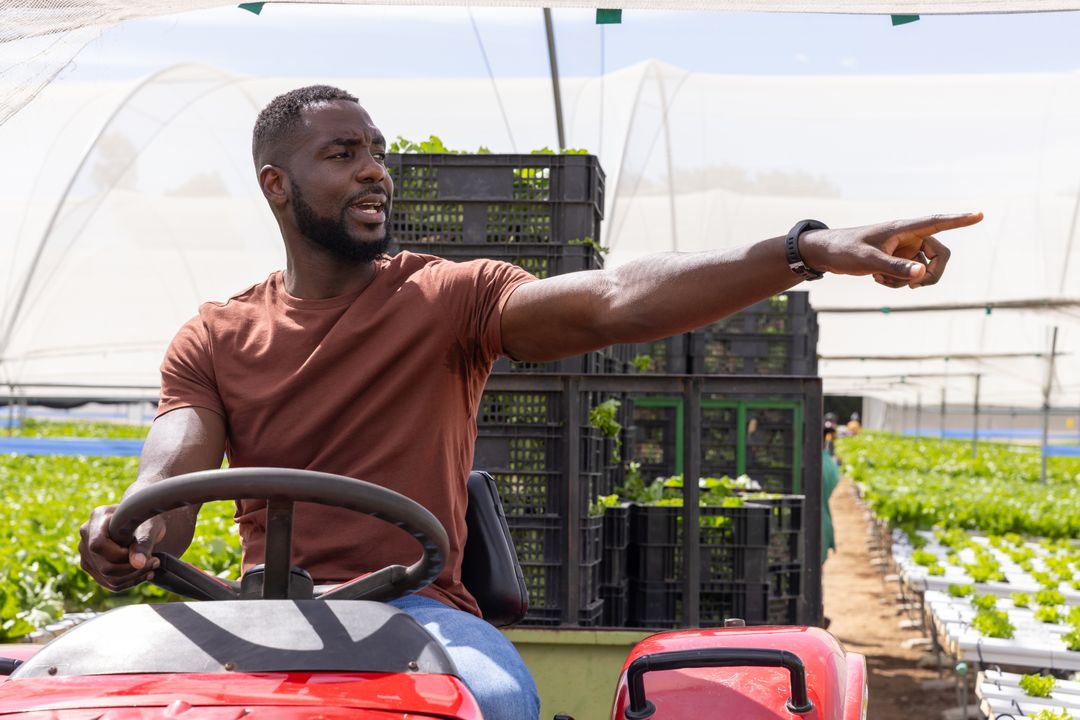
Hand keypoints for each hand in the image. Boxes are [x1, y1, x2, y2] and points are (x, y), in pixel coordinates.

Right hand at [79, 504, 165, 591]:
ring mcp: (86, 552)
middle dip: (133, 569)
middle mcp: (86, 535)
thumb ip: (143, 543)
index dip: (119, 554)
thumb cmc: (147, 520)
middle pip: (104, 566)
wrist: (143, 524)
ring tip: (152, 567)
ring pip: (107, 577)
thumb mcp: (150, 527)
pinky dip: (129, 581)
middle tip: (155, 562)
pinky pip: (109, 583)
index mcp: (98, 517)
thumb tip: (138, 563)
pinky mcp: (92, 566)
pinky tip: (145, 573)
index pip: (98, 544)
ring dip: (133, 577)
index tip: (140, 551)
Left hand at [800, 212, 982, 287]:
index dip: (959, 220)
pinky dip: (897, 282)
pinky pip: (909, 276)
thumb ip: (895, 268)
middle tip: (915, 286)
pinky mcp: (897, 261)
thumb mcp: (868, 261)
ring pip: (924, 269)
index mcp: (904, 228)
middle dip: (932, 274)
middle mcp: (908, 237)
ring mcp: (904, 250)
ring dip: (908, 281)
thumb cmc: (844, 250)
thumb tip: (922, 275)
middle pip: (940, 255)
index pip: (937, 222)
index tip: (980, 214)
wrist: (825, 254)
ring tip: (883, 280)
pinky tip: (877, 279)